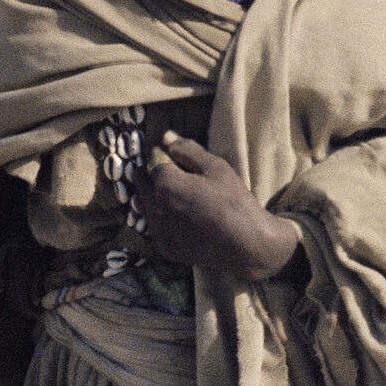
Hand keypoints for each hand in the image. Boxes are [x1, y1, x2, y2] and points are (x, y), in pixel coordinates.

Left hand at [135, 133, 297, 280]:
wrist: (243, 243)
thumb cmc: (232, 200)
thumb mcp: (215, 167)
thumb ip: (188, 150)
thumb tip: (166, 137)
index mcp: (165, 184)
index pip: (153, 164)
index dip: (163, 158)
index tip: (174, 158)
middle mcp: (154, 208)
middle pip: (142, 185)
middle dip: (151, 176)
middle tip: (172, 174)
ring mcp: (157, 230)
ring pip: (143, 207)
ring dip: (152, 197)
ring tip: (173, 195)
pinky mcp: (164, 248)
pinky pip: (154, 227)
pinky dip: (161, 219)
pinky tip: (179, 218)